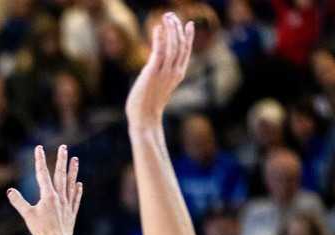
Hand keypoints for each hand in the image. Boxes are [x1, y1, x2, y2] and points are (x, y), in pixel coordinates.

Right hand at [7, 145, 82, 234]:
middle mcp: (60, 197)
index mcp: (48, 196)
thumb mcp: (27, 215)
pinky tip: (79, 184)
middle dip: (61, 160)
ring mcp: (67, 205)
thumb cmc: (42, 230)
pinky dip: (77, 190)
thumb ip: (18, 202)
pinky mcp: (71, 213)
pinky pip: (75, 198)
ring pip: (70, 183)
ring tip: (75, 159)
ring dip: (73, 171)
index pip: (42, 174)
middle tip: (64, 147)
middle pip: (60, 174)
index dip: (40, 160)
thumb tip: (10, 191)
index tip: (39, 148)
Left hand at [125, 12, 193, 127]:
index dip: (188, 36)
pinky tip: (157, 28)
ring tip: (167, 16)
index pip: (186, 51)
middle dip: (178, 28)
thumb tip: (153, 67)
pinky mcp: (152, 73)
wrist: (144, 119)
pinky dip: (159, 38)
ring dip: (170, 29)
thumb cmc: (148, 105)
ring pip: (172, 45)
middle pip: (180, 45)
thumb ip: (160, 75)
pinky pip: (159, 51)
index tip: (189, 23)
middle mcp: (174, 72)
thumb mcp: (159, 87)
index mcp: (178, 75)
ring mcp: (164, 72)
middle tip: (172, 15)